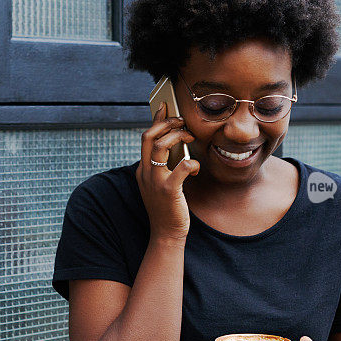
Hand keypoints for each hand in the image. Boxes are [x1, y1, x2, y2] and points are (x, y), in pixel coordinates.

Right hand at [136, 101, 198, 241]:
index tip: (164, 107)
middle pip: (149, 137)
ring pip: (161, 147)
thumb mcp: (161, 183)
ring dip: (177, 136)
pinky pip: (182, 167)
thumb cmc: (168, 207)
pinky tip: (197, 168)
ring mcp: (155, 181)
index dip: (156, 120)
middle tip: (182, 120)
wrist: (166, 233)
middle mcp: (145, 173)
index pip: (146, 138)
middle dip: (166, 123)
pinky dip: (192, 163)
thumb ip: (164, 166)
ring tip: (190, 136)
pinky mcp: (168, 191)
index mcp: (143, 170)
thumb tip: (177, 146)